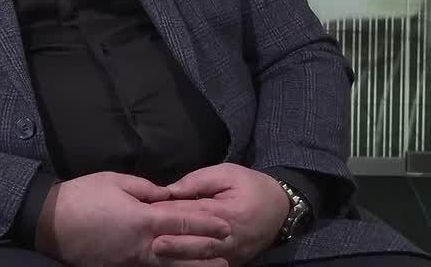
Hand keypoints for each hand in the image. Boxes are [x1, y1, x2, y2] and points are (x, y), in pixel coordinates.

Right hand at [35, 171, 232, 266]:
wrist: (51, 222)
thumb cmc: (83, 196)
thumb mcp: (116, 181)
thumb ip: (146, 189)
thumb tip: (166, 194)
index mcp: (143, 219)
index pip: (183, 221)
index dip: (207, 224)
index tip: (225, 226)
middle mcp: (142, 244)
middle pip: (182, 250)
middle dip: (206, 251)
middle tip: (229, 253)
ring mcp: (130, 260)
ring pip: (168, 266)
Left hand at [152, 164, 289, 266]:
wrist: (280, 208)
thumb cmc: (250, 186)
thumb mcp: (227, 173)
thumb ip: (198, 180)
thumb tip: (170, 190)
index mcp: (230, 212)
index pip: (195, 213)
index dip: (172, 213)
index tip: (149, 212)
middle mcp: (232, 237)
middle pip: (199, 242)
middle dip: (176, 243)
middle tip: (152, 242)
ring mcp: (234, 253)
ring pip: (204, 258)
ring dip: (181, 257)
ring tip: (159, 254)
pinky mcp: (234, 262)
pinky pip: (212, 265)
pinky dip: (194, 264)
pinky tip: (175, 262)